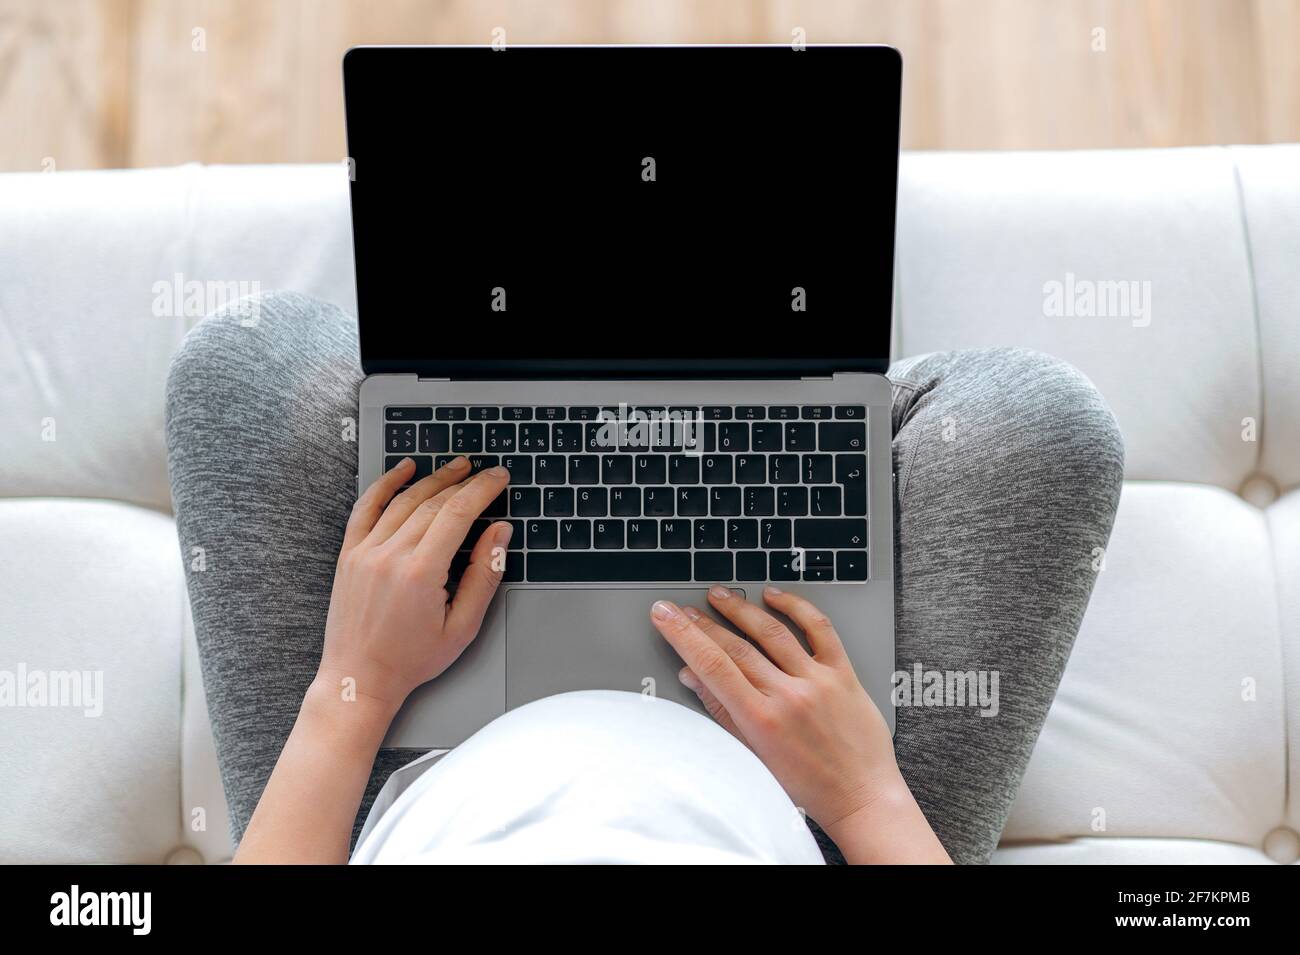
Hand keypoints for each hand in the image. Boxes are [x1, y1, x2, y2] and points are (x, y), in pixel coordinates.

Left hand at [316, 456, 512, 709]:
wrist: (359, 678)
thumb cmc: (411, 659)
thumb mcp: (462, 627)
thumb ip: (484, 575)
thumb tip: (499, 534)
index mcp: (421, 573)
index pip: (458, 514)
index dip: (483, 490)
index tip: (498, 478)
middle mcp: (390, 555)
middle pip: (433, 502)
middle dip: (464, 482)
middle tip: (485, 471)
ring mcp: (365, 552)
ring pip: (404, 500)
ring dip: (433, 478)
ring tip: (456, 467)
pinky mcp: (349, 554)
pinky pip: (366, 507)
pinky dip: (385, 484)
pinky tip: (403, 469)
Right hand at [650, 585, 949, 862]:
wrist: (863, 799)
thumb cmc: (809, 788)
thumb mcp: (753, 757)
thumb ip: (722, 713)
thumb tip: (692, 677)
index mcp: (761, 721)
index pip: (711, 665)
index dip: (683, 635)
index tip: (666, 616)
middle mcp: (789, 696)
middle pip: (735, 646)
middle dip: (702, 622)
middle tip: (682, 607)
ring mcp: (818, 681)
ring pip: (772, 631)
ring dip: (740, 609)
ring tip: (719, 596)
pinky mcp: (844, 674)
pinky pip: (819, 629)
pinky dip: (795, 607)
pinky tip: (774, 596)